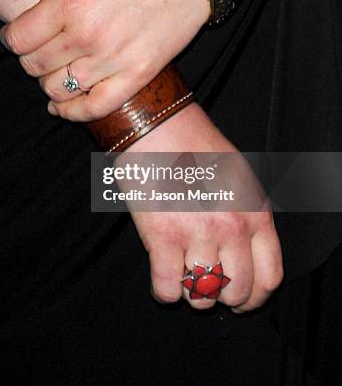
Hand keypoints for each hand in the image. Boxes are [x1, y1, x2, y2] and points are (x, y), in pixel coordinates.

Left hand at [0, 0, 209, 120]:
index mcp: (70, 4)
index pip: (18, 39)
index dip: (11, 38)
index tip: (16, 34)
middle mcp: (87, 37)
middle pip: (34, 66)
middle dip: (29, 58)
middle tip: (39, 47)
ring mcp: (113, 60)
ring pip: (58, 89)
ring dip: (48, 81)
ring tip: (55, 68)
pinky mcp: (137, 75)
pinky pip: (96, 107)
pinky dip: (73, 112)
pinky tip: (61, 106)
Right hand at [117, 104, 283, 311]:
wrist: (158, 126)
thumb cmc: (195, 146)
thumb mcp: (240, 178)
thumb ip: (248, 217)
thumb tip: (243, 254)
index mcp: (255, 213)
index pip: (269, 277)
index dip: (254, 298)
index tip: (241, 301)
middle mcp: (232, 228)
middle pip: (235, 292)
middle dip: (220, 296)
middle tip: (205, 285)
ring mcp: (198, 234)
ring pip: (200, 297)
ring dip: (189, 292)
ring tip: (181, 272)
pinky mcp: (163, 238)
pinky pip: (167, 289)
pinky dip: (164, 290)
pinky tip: (161, 275)